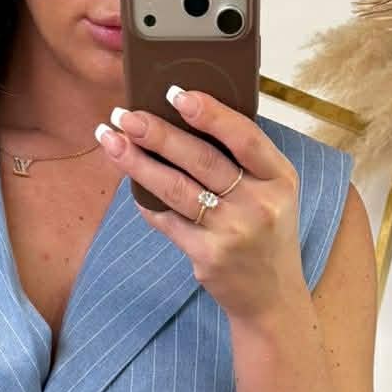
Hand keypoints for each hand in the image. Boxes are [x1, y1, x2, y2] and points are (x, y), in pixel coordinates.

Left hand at [95, 88, 305, 322]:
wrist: (271, 298)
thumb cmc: (268, 235)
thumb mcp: (274, 193)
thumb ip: (245, 161)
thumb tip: (187, 120)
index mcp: (279, 178)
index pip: (244, 137)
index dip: (210, 113)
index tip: (176, 93)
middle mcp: (258, 205)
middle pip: (201, 160)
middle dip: (158, 134)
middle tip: (125, 115)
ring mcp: (232, 233)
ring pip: (176, 189)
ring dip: (139, 164)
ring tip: (112, 142)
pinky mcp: (208, 256)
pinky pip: (168, 222)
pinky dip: (146, 202)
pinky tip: (129, 184)